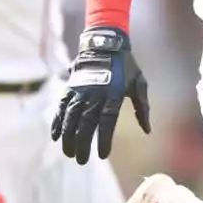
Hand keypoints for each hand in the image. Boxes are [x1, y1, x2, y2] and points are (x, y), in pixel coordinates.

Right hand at [50, 26, 150, 164]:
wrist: (105, 42)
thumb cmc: (126, 65)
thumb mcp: (139, 83)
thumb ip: (142, 107)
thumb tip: (147, 130)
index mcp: (114, 92)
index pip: (107, 120)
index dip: (104, 138)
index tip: (102, 155)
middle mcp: (95, 92)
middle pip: (86, 121)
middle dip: (83, 143)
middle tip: (81, 160)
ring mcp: (81, 89)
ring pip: (71, 116)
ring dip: (68, 136)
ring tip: (68, 153)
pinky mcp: (71, 86)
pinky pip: (62, 105)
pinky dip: (57, 121)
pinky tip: (55, 136)